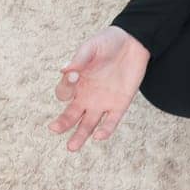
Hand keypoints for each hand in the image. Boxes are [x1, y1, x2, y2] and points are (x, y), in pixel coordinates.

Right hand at [50, 25, 149, 151]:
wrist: (134, 42)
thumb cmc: (108, 42)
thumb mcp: (92, 47)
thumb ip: (79, 59)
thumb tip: (65, 70)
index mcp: (76, 82)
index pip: (63, 94)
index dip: (65, 89)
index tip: (73, 76)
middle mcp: (86, 95)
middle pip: (71, 115)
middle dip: (62, 123)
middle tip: (55, 129)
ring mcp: (102, 102)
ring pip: (88, 124)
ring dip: (80, 135)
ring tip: (72, 147)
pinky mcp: (119, 105)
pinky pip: (111, 122)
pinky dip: (105, 130)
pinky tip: (99, 136)